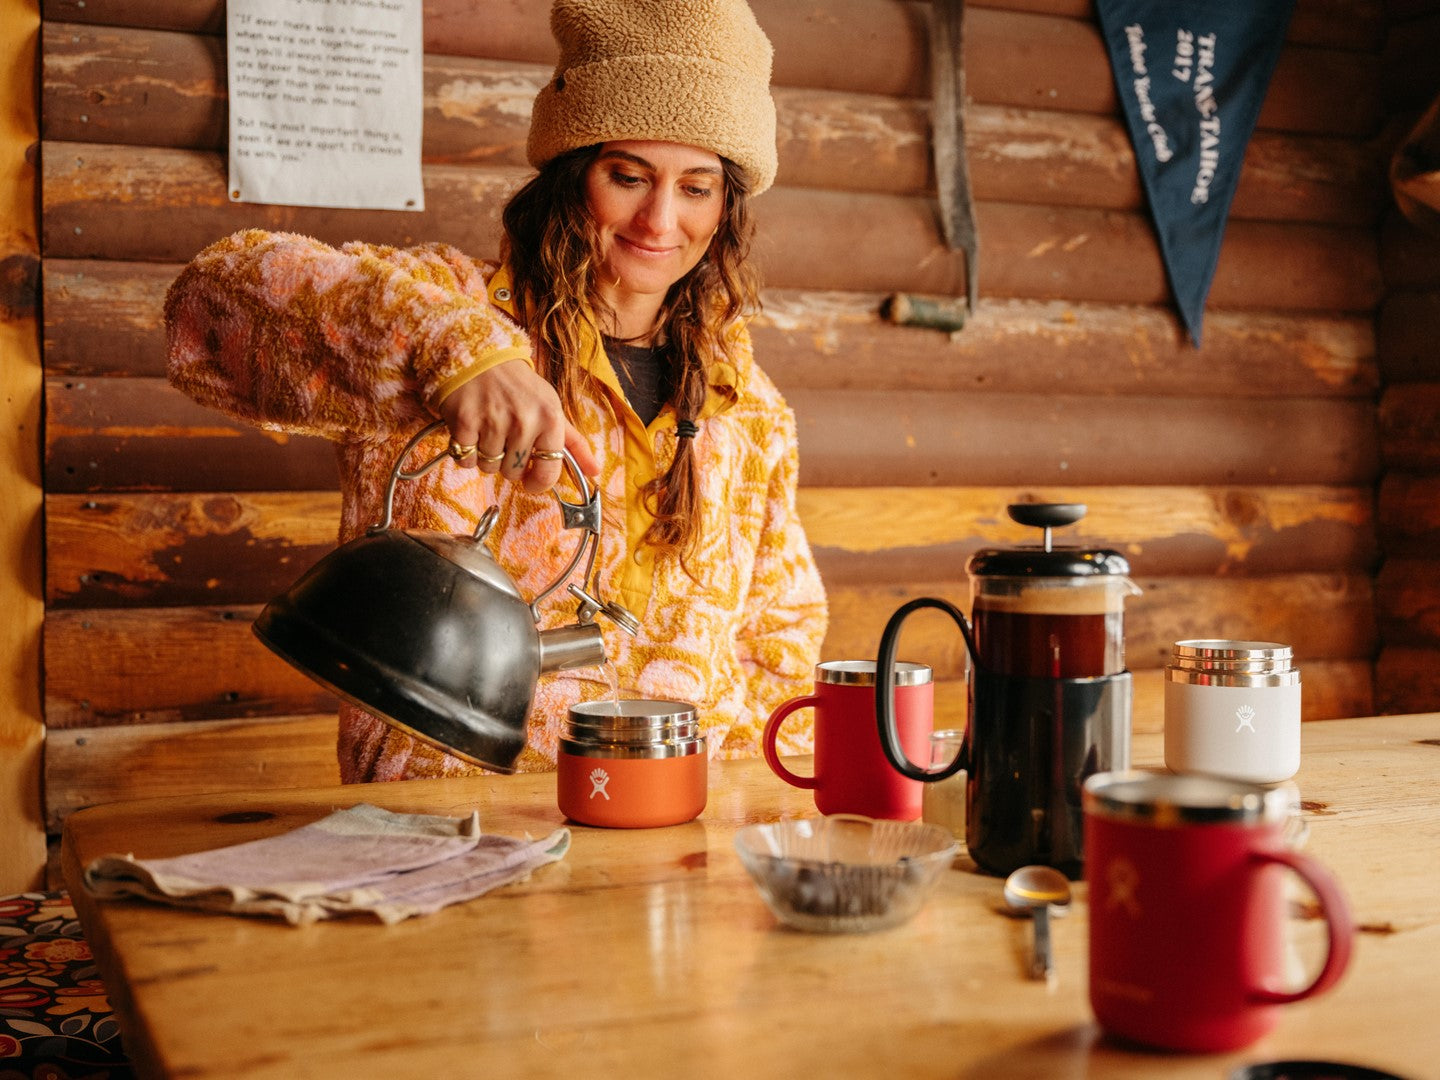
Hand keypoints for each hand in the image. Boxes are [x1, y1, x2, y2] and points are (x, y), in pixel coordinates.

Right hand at [438, 359, 598, 495]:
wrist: (481, 357)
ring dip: (486, 456)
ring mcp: (493, 422)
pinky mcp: (464, 422)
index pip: (548, 473)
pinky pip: (465, 460)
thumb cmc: (520, 388)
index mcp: (550, 419)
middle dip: (507, 462)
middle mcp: (524, 422)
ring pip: (488, 468)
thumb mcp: (552, 408)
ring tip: (488, 429)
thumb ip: (573, 443)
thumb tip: (595, 471)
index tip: (530, 481)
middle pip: (512, 473)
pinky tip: (471, 430)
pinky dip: (465, 451)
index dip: (537, 483)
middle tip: (504, 437)